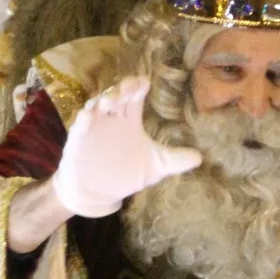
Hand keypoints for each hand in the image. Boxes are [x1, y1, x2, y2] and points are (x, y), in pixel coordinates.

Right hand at [51, 78, 201, 217]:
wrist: (99, 193)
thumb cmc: (126, 174)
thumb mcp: (154, 168)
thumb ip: (175, 161)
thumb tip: (199, 158)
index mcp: (130, 119)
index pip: (134, 95)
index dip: (138, 86)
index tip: (144, 84)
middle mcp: (112, 118)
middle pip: (116, 94)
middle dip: (121, 88)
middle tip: (130, 88)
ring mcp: (95, 127)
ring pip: (96, 105)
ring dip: (103, 100)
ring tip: (111, 101)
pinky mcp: (80, 140)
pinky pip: (80, 126)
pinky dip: (83, 120)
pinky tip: (88, 117)